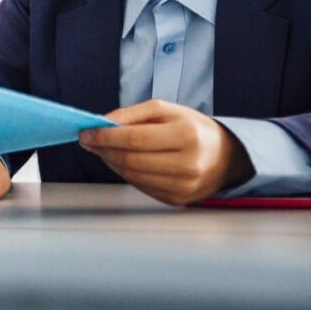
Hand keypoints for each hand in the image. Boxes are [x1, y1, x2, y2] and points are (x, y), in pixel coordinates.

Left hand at [79, 100, 253, 205]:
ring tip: (102, 150)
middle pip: (132, 160)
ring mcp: (184, 187)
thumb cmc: (191, 128)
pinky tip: (120, 162)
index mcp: (186, 136)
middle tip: (88, 141)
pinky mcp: (178, 200)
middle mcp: (188, 164)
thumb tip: (101, 123)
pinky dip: (125, 174)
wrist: (225, 156)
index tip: (85, 132)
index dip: (106, 137)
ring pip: (133, 177)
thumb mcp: (164, 110)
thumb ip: (130, 114)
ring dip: (110, 163)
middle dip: (104, 150)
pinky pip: (141, 187)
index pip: (135, 139)